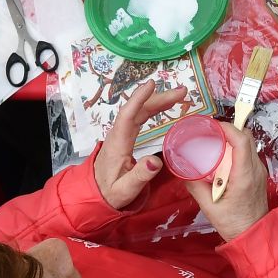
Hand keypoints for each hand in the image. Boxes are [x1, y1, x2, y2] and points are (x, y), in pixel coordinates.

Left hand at [92, 78, 182, 209]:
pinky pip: (139, 116)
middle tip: (182, 92)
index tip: (152, 84)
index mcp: (118, 144)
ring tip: (179, 95)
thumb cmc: (110, 192)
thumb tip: (156, 161)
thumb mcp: (125, 190)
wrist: (95, 193)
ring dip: (158, 100)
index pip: (127, 116)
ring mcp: (121, 133)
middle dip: (158, 97)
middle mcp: (118, 134)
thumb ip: (140, 176)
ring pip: (139, 111)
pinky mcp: (125, 136)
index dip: (139, 99)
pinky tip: (164, 105)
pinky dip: (152, 107)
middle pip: (137, 110)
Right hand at [186, 122, 268, 239]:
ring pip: (249, 144)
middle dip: (229, 129)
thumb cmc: (234, 224)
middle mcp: (256, 169)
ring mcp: (260, 171)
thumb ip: (195, 186)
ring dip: (233, 138)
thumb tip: (183, 170)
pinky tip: (223, 155)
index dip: (228, 128)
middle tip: (210, 131)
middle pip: (247, 138)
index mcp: (244, 176)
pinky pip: (248, 153)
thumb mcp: (209, 207)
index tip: (212, 125)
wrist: (254, 237)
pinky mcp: (258, 175)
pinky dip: (236, 148)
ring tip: (214, 141)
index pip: (241, 141)